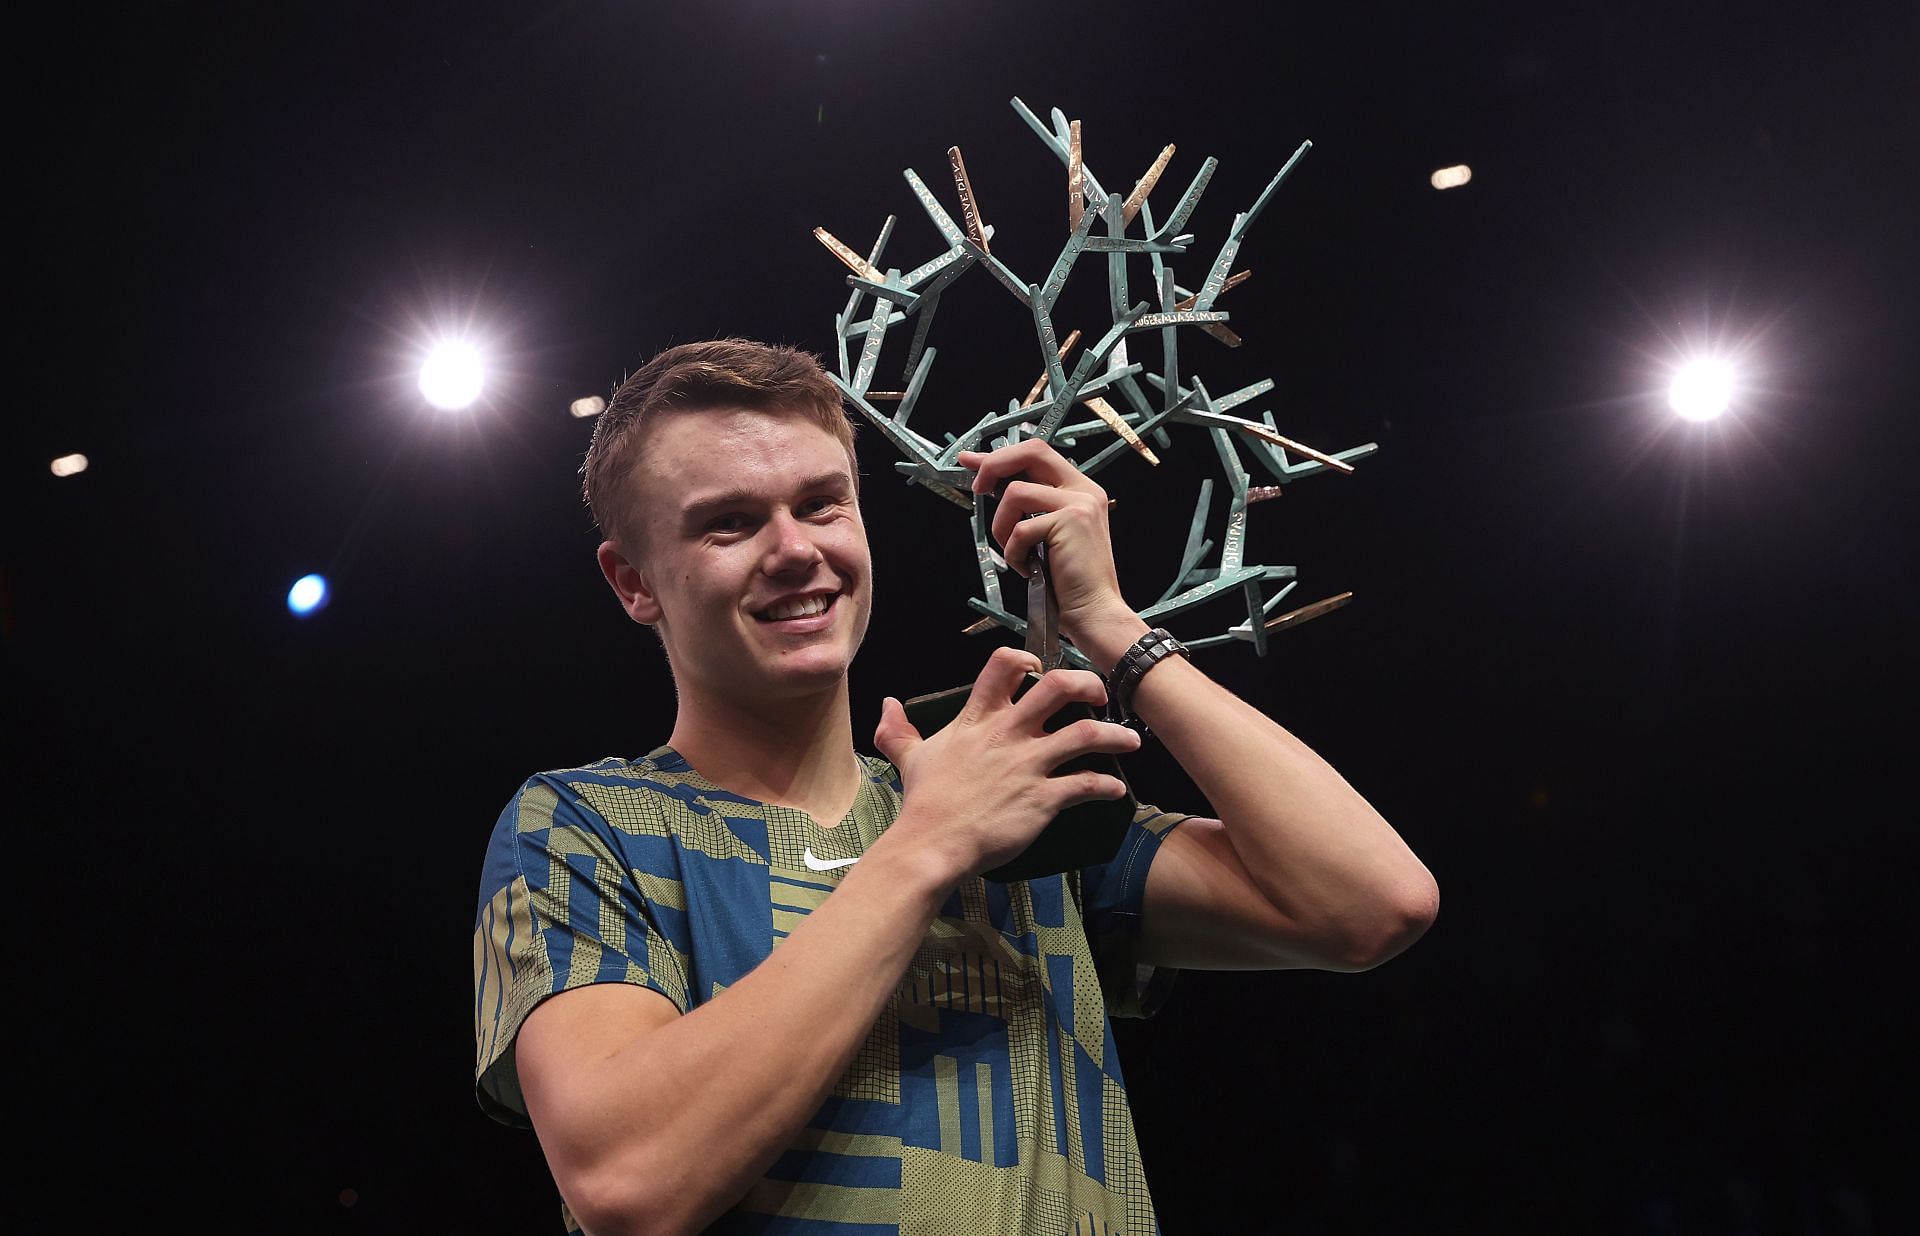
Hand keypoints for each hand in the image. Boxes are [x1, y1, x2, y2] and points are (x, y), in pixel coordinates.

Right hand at [873, 645, 1141, 879]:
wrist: (932, 845)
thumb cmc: (924, 802)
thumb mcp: (910, 757)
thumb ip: (899, 729)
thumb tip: (886, 704)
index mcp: (978, 719)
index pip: (1004, 665)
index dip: (1027, 658)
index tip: (1040, 667)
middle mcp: (1008, 734)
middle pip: (1058, 687)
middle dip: (1087, 684)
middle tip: (1100, 695)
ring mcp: (1028, 765)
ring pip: (1086, 734)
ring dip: (1115, 735)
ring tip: (1129, 741)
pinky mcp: (1043, 798)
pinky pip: (1087, 785)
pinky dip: (1107, 786)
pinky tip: (1114, 789)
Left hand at [958, 440, 1146, 661]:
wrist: (1095, 611)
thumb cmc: (1069, 581)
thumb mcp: (1050, 534)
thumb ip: (1031, 507)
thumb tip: (990, 484)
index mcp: (1080, 489)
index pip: (1037, 453)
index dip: (1000, 455)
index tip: (971, 459)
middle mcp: (1084, 489)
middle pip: (1031, 452)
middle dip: (994, 465)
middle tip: (977, 489)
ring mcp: (1079, 503)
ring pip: (1016, 493)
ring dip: (1003, 527)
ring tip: (1018, 554)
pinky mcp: (1070, 521)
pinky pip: (1020, 528)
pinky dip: (1015, 553)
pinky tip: (1029, 568)